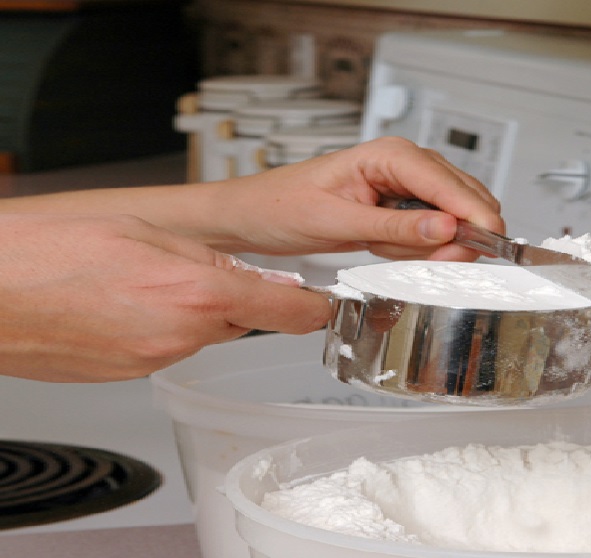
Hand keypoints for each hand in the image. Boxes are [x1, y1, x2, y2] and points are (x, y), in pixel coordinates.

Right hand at [0, 214, 330, 381]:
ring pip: (204, 334)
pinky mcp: (127, 373)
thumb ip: (210, 255)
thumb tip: (250, 273)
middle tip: (205, 271)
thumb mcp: (145, 231)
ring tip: (145, 282)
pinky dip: (161, 329)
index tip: (326, 304)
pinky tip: (127, 305)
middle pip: (244, 321)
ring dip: (195, 312)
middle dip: (239, 299)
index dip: (315, 307)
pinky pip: (167, 349)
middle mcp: (181, 335)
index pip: (289, 311)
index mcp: (197, 293)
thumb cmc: (46, 251)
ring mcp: (153, 360)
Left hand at [208, 136, 504, 260]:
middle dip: (455, 235)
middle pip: (461, 198)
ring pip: (450, 220)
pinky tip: (385, 249)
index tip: (490, 241)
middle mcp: (403, 164)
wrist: (252, 216)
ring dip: (428, 245)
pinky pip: (429, 233)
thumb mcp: (337, 221)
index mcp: (388, 154)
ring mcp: (405, 187)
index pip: (447, 183)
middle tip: (441, 261)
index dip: (472, 213)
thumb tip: (446, 227)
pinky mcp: (401, 209)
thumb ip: (396, 225)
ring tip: (384, 248)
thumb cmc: (281, 205)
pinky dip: (416, 249)